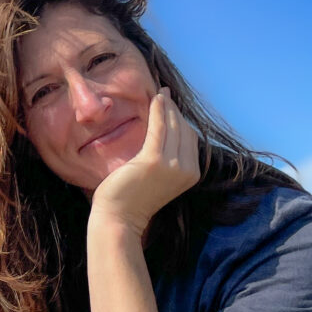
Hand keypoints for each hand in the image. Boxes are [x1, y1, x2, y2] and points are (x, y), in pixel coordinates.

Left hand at [89, 86, 200, 236]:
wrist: (119, 218)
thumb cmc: (133, 197)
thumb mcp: (159, 175)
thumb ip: (169, 158)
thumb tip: (168, 131)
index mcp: (192, 174)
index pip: (190, 138)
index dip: (180, 119)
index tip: (171, 105)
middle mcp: (187, 169)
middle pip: (184, 129)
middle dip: (174, 110)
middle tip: (164, 94)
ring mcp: (172, 166)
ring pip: (173, 126)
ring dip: (167, 106)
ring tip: (160, 93)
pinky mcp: (154, 161)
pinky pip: (159, 128)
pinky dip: (158, 111)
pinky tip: (155, 99)